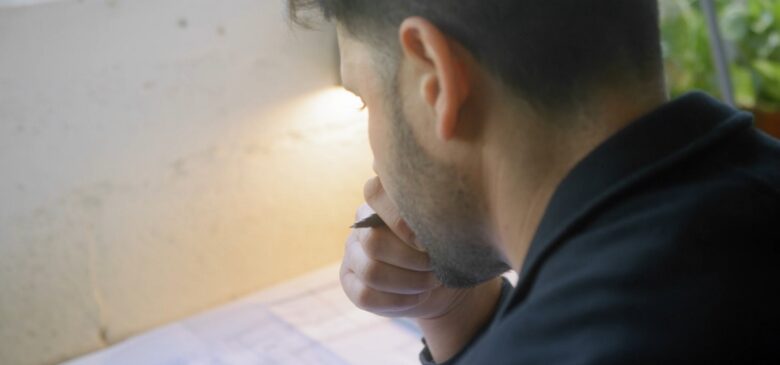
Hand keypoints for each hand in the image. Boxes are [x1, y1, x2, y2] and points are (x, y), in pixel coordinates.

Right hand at [340, 177, 475, 318]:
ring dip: (410, 282)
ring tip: (432, 281)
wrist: (441, 282)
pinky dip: (399, 300)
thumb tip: (435, 216)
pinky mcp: (350, 282)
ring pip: (371, 271)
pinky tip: (418, 297)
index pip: (374, 194)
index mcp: (380, 200)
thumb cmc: (444, 246)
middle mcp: (361, 225)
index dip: (403, 221)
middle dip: (413, 259)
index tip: (430, 239)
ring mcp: (352, 254)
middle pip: (374, 241)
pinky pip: (366, 296)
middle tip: (435, 264)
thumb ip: (432, 214)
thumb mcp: (443, 227)